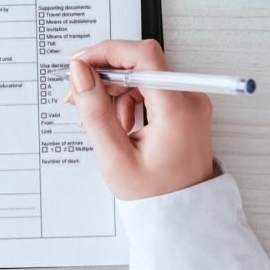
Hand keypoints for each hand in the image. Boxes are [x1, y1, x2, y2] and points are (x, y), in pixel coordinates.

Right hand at [65, 40, 213, 199]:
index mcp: (177, 109)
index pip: (143, 56)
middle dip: (105, 76)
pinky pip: (149, 88)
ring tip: (101, 121)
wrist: (184, 217)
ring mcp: (188, 101)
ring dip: (114, 91)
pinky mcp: (183, 106)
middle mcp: (189, 98)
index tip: (81, 63)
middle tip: (79, 96)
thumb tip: (80, 72)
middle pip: (140, 63)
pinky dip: (127, 99)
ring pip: (141, 75)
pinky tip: (118, 123)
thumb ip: (95, 111)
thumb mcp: (115, 157)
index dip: (108, 52)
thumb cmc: (155, 195)